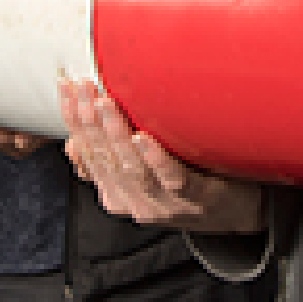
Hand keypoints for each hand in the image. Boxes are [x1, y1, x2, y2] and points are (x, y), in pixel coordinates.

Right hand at [59, 79, 265, 233]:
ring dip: (116, 134)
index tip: (65, 87)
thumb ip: (112, 159)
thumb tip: (72, 144)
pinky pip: (172, 179)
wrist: (237, 215)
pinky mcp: (197, 199)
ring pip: (133, 169)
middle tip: (83, 87)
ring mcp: (165, 204)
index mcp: (117, 193)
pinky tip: (144, 139)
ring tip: (106, 103)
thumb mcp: (144, 172)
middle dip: (89, 122)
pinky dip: (156, 159)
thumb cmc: (187, 182)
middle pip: (106, 159)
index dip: (73, 120)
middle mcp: (135, 201)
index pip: (87, 153)